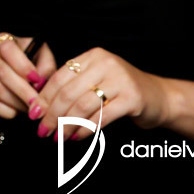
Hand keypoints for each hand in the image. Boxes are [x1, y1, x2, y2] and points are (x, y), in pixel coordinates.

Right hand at [0, 33, 56, 118]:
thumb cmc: (20, 59)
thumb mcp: (35, 53)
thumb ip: (45, 63)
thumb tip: (44, 81)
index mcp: (2, 41)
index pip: (8, 50)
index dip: (23, 66)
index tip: (37, 79)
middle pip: (2, 72)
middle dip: (22, 90)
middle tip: (38, 102)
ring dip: (16, 102)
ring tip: (30, 107)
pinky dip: (6, 110)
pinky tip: (17, 110)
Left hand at [34, 47, 170, 139]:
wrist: (160, 97)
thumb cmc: (121, 91)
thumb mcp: (96, 80)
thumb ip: (73, 86)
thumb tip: (40, 105)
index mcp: (92, 56)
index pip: (60, 76)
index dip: (44, 97)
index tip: (34, 113)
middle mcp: (105, 64)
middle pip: (68, 92)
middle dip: (52, 114)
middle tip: (42, 130)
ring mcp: (120, 80)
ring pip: (82, 105)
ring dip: (66, 125)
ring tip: (58, 137)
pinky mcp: (131, 98)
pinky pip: (101, 117)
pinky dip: (85, 129)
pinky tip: (76, 137)